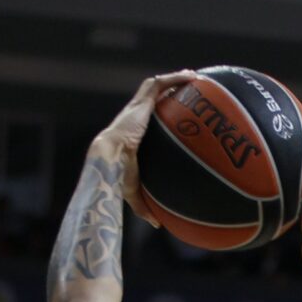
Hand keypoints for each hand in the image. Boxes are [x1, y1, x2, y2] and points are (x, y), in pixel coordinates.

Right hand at [93, 72, 203, 224]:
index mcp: (131, 133)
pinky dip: (177, 79)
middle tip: (188, 93)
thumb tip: (157, 225)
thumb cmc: (117, 176)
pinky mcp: (141, 102)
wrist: (108, 159)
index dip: (158, 115)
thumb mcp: (133, 192)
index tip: (173, 116)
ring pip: (157, 86)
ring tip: (194, 77)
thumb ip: (145, 206)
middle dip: (169, 92)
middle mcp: (134, 116)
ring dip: (174, 80)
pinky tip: (193, 77)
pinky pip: (161, 84)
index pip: (146, 120)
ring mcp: (137, 107)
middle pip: (152, 99)